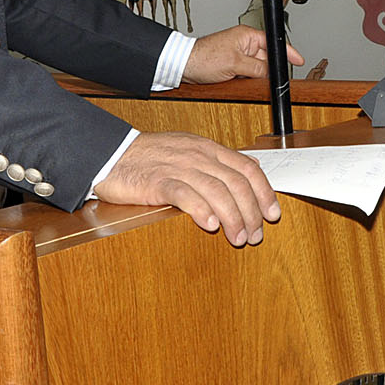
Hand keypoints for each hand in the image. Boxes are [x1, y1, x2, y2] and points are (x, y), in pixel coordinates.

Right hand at [95, 130, 278, 245]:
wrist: (111, 153)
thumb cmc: (150, 155)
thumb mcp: (191, 147)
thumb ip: (222, 158)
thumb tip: (251, 164)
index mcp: (208, 149)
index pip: (246, 169)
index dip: (264, 192)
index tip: (272, 214)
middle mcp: (197, 156)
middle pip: (236, 184)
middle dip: (251, 212)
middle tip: (255, 235)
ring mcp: (178, 167)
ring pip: (216, 191)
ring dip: (232, 217)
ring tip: (238, 237)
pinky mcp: (157, 182)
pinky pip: (184, 195)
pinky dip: (200, 210)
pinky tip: (210, 225)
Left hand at [185, 25, 303, 83]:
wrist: (184, 66)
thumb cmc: (204, 58)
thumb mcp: (235, 64)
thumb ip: (257, 67)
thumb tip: (270, 73)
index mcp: (247, 36)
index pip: (274, 43)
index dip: (287, 52)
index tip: (298, 60)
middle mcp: (244, 43)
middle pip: (267, 58)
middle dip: (268, 69)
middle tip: (269, 79)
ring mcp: (239, 54)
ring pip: (258, 67)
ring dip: (256, 75)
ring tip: (246, 78)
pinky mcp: (233, 65)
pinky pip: (248, 72)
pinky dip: (248, 78)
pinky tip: (241, 82)